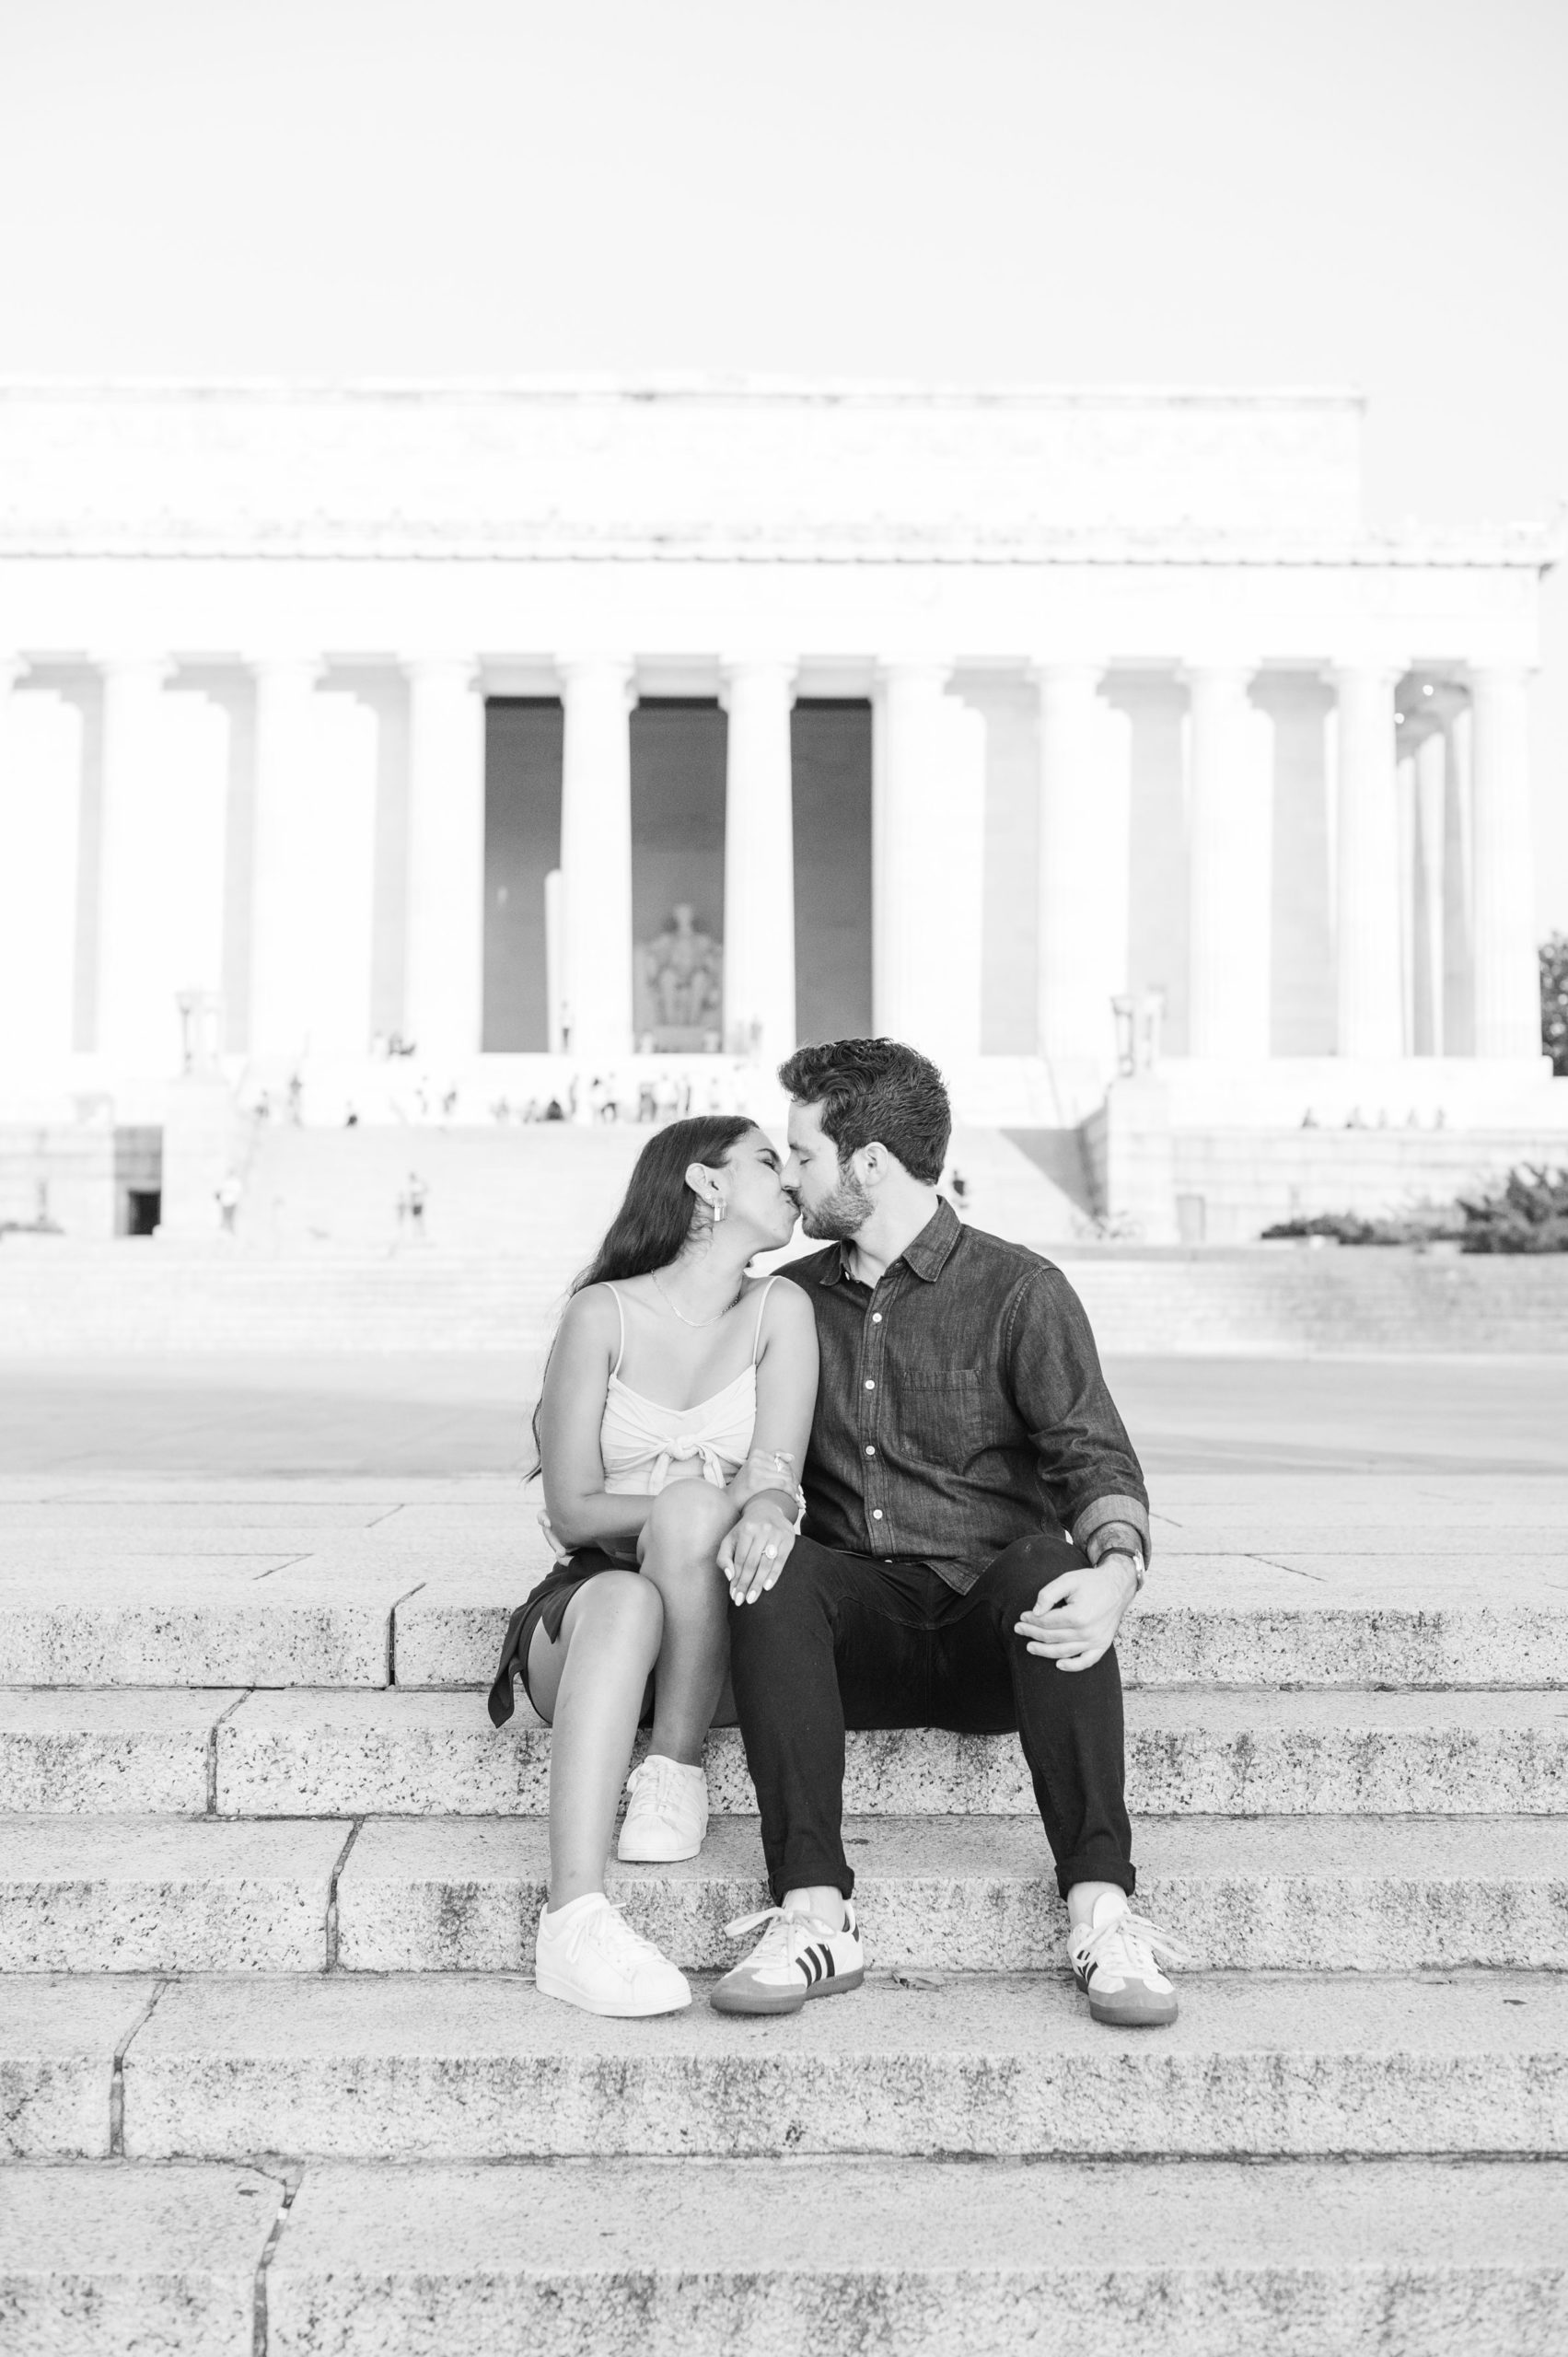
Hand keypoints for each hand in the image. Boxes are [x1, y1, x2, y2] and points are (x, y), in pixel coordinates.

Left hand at [718, 1498, 795, 1604]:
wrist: (767, 1509)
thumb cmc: (745, 1529)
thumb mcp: (731, 1539)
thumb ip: (724, 1557)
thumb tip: (729, 1576)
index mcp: (745, 1530)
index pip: (739, 1559)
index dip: (736, 1579)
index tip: (734, 1595)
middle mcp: (761, 1530)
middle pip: (752, 1563)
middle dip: (746, 1584)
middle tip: (742, 1601)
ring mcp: (776, 1534)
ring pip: (766, 1563)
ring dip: (759, 1583)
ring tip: (752, 1598)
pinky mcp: (788, 1538)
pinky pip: (781, 1561)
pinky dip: (774, 1575)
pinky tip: (767, 1587)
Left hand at [1014, 1555, 1137, 1673]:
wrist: (1118, 1586)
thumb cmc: (1091, 1582)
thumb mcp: (1068, 1579)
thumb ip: (1049, 1594)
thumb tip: (1035, 1612)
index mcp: (1078, 1615)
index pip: (1047, 1622)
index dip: (1031, 1619)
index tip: (1022, 1616)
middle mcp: (1087, 1632)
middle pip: (1052, 1637)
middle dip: (1032, 1633)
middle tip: (1019, 1629)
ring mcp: (1096, 1640)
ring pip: (1064, 1651)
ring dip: (1044, 1651)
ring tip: (1030, 1647)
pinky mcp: (1103, 1644)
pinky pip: (1087, 1661)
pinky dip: (1073, 1666)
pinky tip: (1059, 1664)